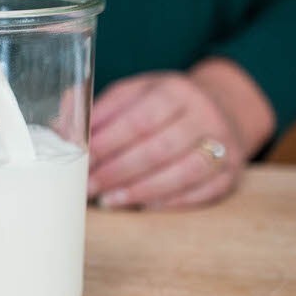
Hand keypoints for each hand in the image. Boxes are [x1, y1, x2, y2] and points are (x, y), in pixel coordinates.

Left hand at [87, 58, 274, 209]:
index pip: (138, 119)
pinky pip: (203, 191)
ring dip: (141, 190)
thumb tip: (63, 127)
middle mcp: (203, 115)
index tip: (82, 160)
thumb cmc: (164, 105)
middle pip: (159, 148)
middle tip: (89, 187)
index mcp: (175, 90)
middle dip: (118, 171)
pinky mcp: (232, 173)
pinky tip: (144, 206)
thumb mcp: (135, 93)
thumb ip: (101, 109)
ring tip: (109, 201)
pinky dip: (172, 201)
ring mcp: (223, 145)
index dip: (108, 143)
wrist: (223, 107)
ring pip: (183, 171)